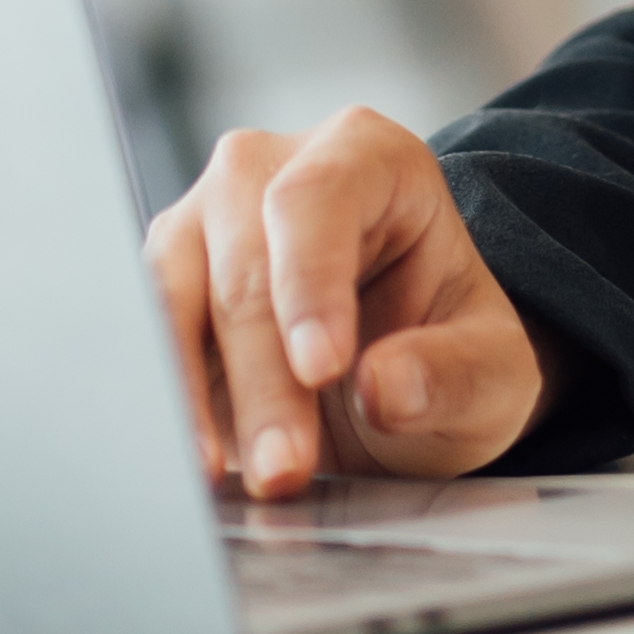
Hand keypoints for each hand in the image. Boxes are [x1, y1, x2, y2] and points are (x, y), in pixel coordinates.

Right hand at [143, 108, 548, 490]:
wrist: (396, 379)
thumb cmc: (446, 351)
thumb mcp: (492, 372)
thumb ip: (453, 374)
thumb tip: (386, 384)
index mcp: (367, 157)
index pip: (318, 199)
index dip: (311, 281)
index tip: (324, 367)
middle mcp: (268, 174)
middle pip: (245, 266)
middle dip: (264, 380)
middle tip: (287, 468)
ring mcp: (204, 226)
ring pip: (172, 299)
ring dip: (196, 399)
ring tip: (235, 477)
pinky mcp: (161, 290)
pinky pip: (141, 339)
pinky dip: (161, 402)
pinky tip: (186, 460)